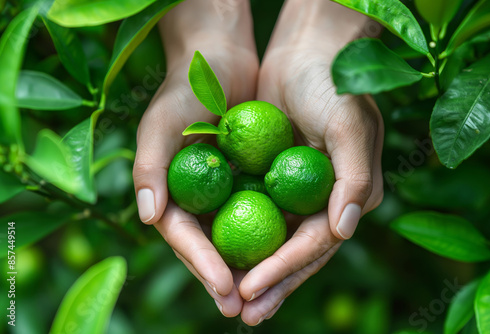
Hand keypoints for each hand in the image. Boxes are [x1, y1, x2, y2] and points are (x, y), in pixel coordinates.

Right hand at [132, 0, 258, 317]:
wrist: (219, 62)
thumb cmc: (185, 89)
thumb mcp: (162, 122)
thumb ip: (151, 167)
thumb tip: (148, 216)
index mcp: (170, 192)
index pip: (185, 238)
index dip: (203, 265)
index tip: (226, 289)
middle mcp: (196, 199)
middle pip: (211, 248)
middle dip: (227, 281)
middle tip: (247, 312)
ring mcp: (223, 192)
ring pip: (238, 238)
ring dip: (252, 269)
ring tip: (268, 299)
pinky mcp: (249, 180)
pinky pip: (262, 212)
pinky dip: (272, 236)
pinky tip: (289, 258)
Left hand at [236, 0, 383, 324]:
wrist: (308, 51)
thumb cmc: (333, 84)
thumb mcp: (349, 124)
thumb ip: (352, 179)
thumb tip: (344, 232)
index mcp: (349, 195)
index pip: (316, 244)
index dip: (284, 269)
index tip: (250, 290)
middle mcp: (326, 200)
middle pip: (297, 252)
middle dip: (271, 284)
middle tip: (243, 315)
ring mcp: (300, 190)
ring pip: (276, 240)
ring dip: (255, 270)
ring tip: (232, 301)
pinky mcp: (276, 177)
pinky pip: (258, 213)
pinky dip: (243, 237)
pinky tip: (224, 258)